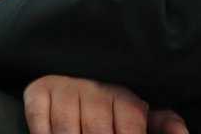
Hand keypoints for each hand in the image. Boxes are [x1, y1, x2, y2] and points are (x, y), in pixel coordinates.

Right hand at [23, 75, 187, 133]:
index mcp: (124, 96)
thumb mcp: (139, 114)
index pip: (130, 129)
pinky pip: (38, 118)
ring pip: (67, 130)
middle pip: (96, 132)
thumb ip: (162, 124)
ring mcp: (65, 89)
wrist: (70, 73)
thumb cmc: (111, 107)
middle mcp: (94, 89)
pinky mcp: (38, 90)